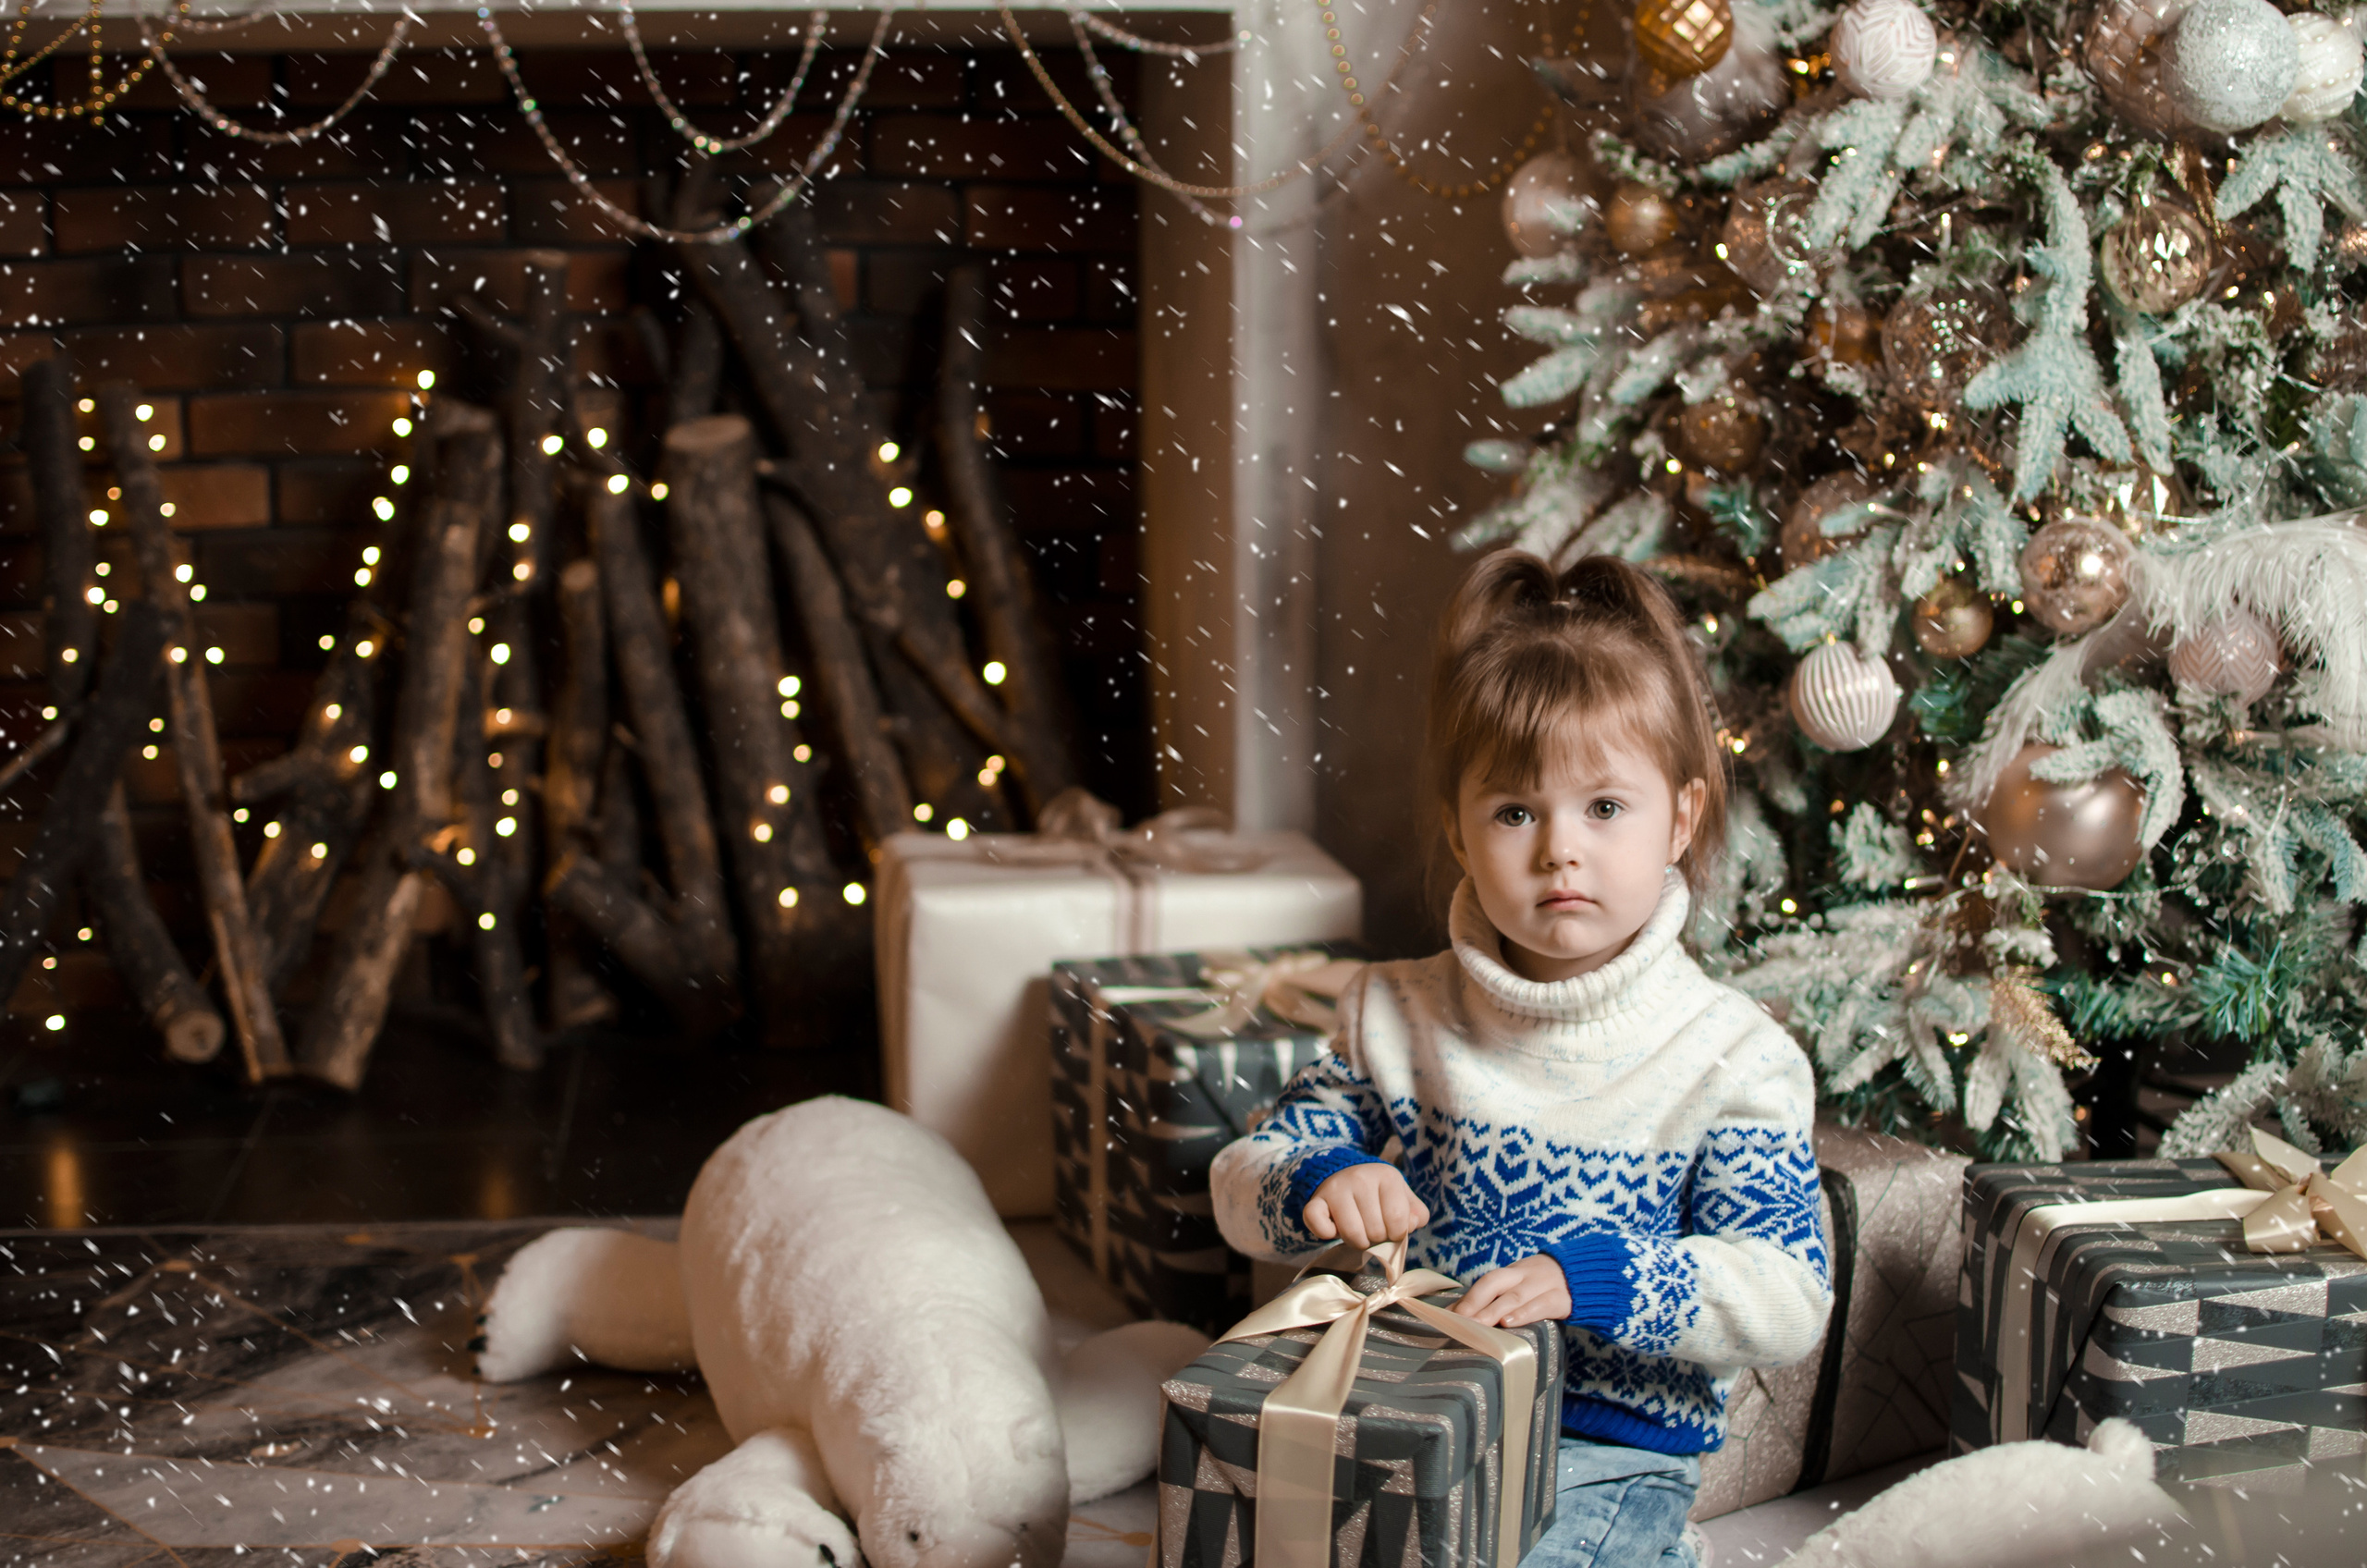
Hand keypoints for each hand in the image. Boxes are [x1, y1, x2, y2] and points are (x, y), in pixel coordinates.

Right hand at [1303, 1164, 1428, 1249]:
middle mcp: (1361, 1178)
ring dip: (1357, 1242)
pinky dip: (1327, 1235)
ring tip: (1357, 1229)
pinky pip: (1321, 1229)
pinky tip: (1334, 1227)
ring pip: (1353, 1234)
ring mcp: (1336, 1188)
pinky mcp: (1315, 1201)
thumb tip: (1411, 1225)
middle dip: (1376, 1238)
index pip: (1399, 1221)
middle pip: (1376, 1231)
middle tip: (1371, 1227)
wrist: (1344, 1176)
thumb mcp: (1403, 1198)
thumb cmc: (1379, 1194)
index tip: (1390, 1227)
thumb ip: (1416, 1214)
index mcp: (1387, 1176)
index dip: (1397, 1233)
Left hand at [1452, 1254, 1569, 1328]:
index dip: (1469, 1298)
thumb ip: (1497, 1298)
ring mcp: (1542, 1285)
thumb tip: (1461, 1314)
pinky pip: (1540, 1305)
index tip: (1450, 1316)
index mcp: (1513, 1272)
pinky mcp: (1560, 1299)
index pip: (1487, 1281)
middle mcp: (1525, 1275)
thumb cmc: (1543, 1286)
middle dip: (1475, 1303)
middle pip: (1495, 1284)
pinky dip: (1523, 1314)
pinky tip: (1509, 1323)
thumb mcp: (1522, 1285)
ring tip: (1477, 1324)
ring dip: (1494, 1311)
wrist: (1585, 1274)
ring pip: (1514, 1296)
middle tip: (1459, 1322)